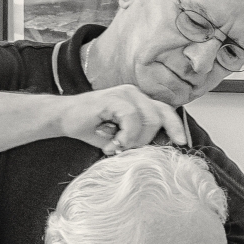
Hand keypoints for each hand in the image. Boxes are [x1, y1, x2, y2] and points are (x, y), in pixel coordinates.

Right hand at [59, 84, 186, 153]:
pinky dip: (125, 135)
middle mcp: (134, 93)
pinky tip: (112, 142)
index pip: (165, 111)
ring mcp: (124, 93)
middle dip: (146, 140)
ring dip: (134, 140)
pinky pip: (132, 118)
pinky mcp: (113, 97)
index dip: (175, 126)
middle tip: (124, 149)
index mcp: (138, 100)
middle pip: (159, 118)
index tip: (181, 142)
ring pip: (148, 119)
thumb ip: (137, 137)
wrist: (63, 119)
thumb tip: (157, 151)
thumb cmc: (90, 128)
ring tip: (115, 146)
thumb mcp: (119, 135)